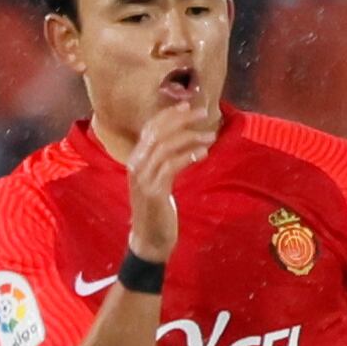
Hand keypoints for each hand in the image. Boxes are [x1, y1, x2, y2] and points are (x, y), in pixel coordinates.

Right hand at [124, 101, 218, 263]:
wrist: (149, 240)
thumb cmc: (157, 209)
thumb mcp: (158, 179)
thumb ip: (164, 160)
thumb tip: (182, 139)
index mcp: (136, 159)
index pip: (151, 128)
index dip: (170, 114)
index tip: (189, 105)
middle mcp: (136, 165)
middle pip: (158, 133)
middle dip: (182, 119)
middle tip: (203, 113)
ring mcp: (143, 179)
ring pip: (166, 147)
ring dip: (190, 138)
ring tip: (210, 137)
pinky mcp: (154, 192)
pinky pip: (172, 167)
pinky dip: (188, 156)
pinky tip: (202, 153)